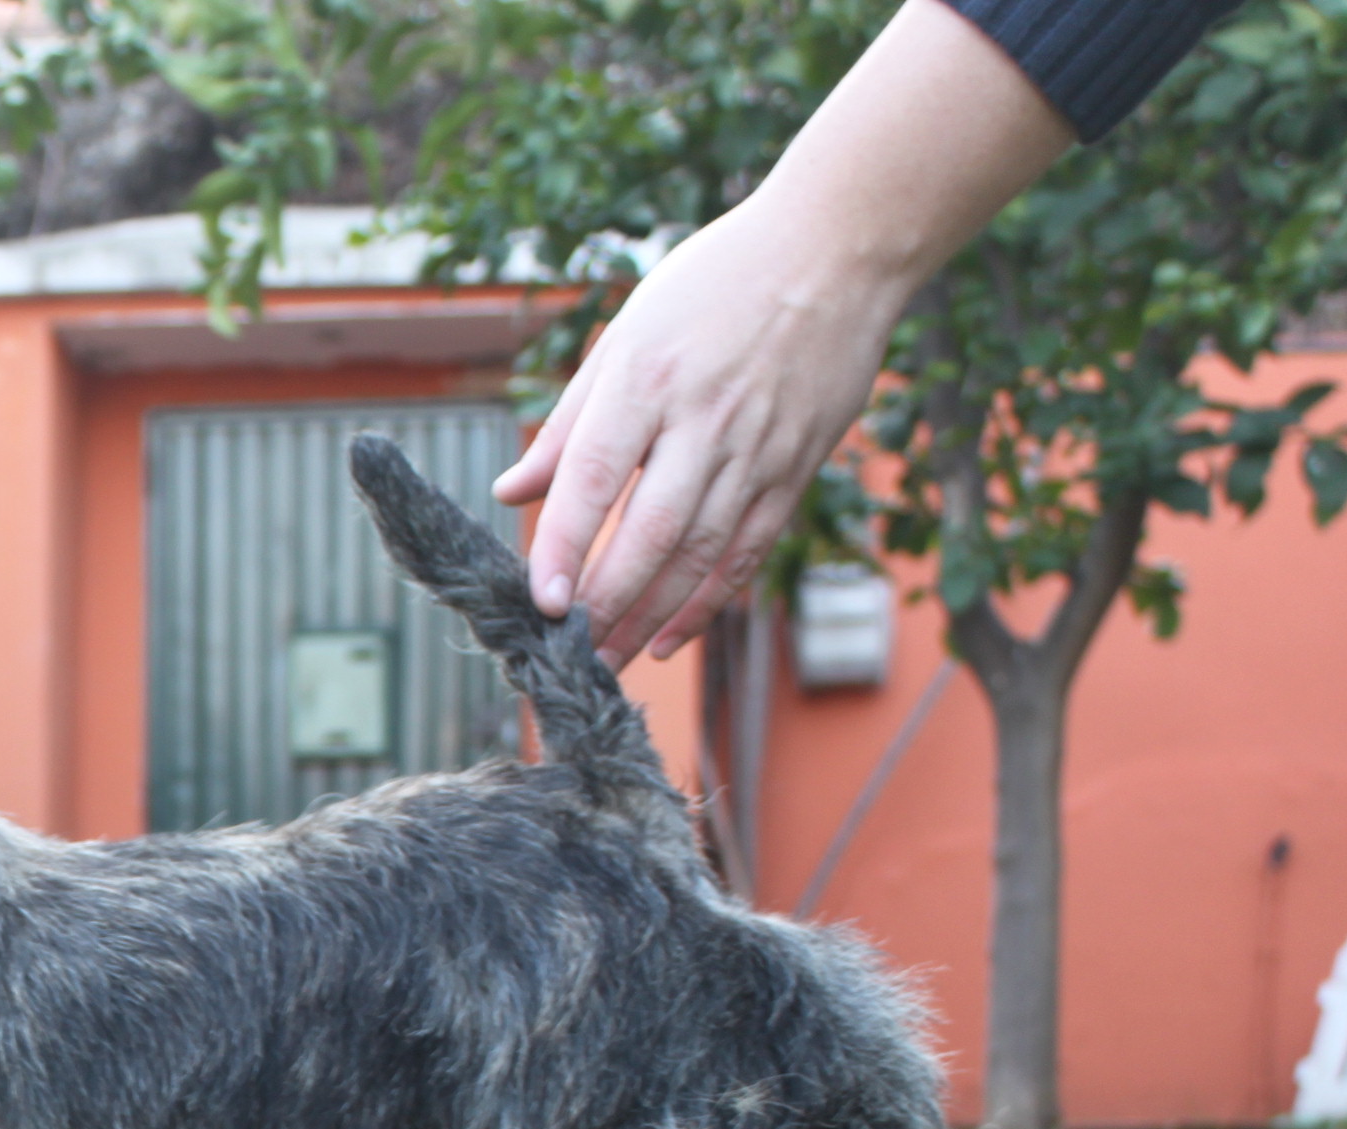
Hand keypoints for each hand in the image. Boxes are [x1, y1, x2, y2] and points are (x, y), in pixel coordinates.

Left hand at [494, 201, 903, 665]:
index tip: (541, 602)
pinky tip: (670, 637)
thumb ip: (568, 422)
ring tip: (610, 662)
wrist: (836, 248)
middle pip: (651, 532)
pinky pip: (747, 549)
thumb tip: (510, 493)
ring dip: (651, 618)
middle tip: (569, 655)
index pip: (595, 476)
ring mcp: (757, 446)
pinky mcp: (796, 465)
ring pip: (701, 554)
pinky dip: (708, 602)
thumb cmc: (713, 285)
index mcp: (646, 377)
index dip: (566, 545)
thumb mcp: (625, 335)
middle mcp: (703, 418)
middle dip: (607, 605)